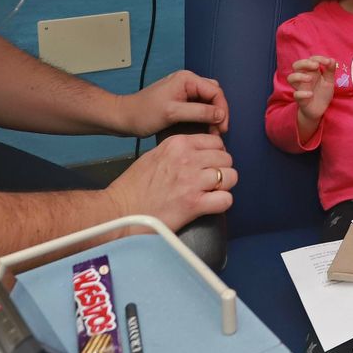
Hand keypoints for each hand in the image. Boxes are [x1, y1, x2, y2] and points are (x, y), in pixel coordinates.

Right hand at [107, 132, 235, 229]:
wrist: (120, 211)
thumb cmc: (134, 186)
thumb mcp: (155, 155)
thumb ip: (178, 150)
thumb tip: (199, 153)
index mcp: (178, 144)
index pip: (215, 142)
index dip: (216, 155)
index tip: (210, 165)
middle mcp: (188, 158)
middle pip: (226, 159)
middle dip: (222, 170)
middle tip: (212, 181)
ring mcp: (192, 181)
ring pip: (231, 176)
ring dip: (224, 186)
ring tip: (212, 193)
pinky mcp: (194, 204)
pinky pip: (226, 199)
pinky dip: (222, 203)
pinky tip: (211, 205)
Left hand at [114, 69, 228, 137]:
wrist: (124, 118)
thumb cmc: (143, 113)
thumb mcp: (172, 113)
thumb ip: (198, 112)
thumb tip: (220, 115)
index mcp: (186, 79)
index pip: (215, 91)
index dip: (222, 109)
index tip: (222, 127)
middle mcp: (187, 82)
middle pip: (214, 95)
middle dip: (219, 113)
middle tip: (218, 130)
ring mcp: (184, 91)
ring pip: (208, 102)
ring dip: (212, 116)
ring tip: (212, 132)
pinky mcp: (180, 101)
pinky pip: (199, 107)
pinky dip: (204, 118)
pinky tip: (203, 129)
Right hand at [289, 56, 338, 122]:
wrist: (320, 110)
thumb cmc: (322, 93)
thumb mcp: (329, 80)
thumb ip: (330, 70)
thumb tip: (331, 59)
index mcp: (311, 71)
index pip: (309, 60)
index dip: (317, 58)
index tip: (327, 62)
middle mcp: (303, 78)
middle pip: (296, 65)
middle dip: (305, 63)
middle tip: (316, 66)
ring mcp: (300, 88)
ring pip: (290, 78)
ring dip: (299, 76)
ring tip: (310, 79)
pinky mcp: (300, 99)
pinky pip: (296, 95)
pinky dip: (302, 93)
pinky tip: (311, 94)